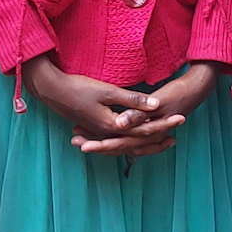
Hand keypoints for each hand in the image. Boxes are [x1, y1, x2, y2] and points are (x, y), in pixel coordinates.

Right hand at [22, 54, 178, 155]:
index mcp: (113, 125)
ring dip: (146, 142)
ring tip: (163, 139)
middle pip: (139, 141)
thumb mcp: (108, 91)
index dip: (164, 123)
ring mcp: (101, 132)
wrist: (51, 90)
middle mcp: (108, 133)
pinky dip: (131, 139)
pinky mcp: (96, 128)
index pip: (145, 129)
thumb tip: (155, 104)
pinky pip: (118, 140)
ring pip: (129, 143)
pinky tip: (136, 135)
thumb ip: (132, 99)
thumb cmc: (78, 88)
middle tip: (177, 134)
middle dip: (159, 136)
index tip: (180, 117)